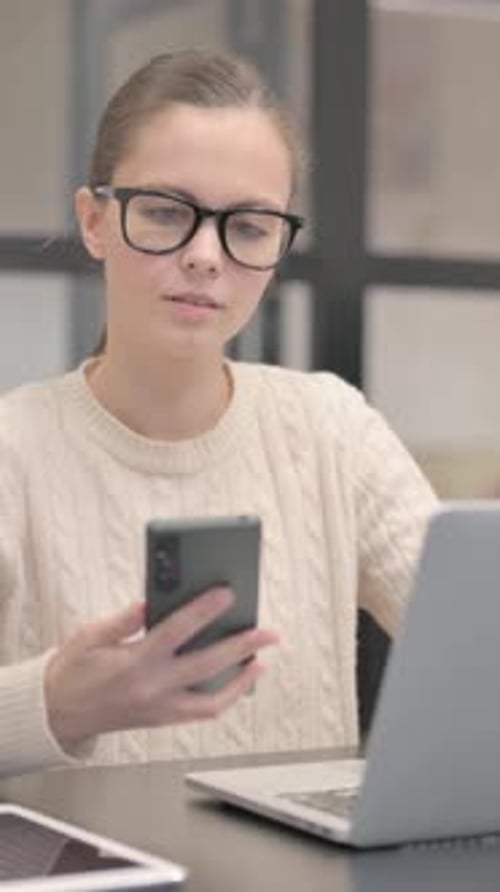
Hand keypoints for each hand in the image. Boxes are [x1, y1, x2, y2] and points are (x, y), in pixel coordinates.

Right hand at [45, 587, 277, 753]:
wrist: (56, 714)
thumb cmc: (72, 671)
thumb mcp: (88, 637)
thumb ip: (122, 621)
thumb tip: (149, 603)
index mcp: (133, 663)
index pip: (176, 632)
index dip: (204, 610)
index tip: (227, 593)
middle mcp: (151, 689)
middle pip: (207, 666)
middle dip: (243, 647)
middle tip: (269, 632)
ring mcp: (158, 709)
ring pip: (212, 701)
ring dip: (241, 680)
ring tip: (260, 660)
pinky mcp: (161, 720)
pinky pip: (201, 712)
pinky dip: (223, 697)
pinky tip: (235, 680)